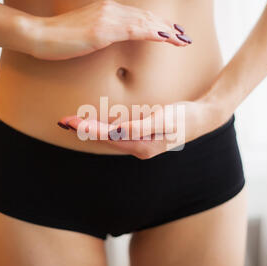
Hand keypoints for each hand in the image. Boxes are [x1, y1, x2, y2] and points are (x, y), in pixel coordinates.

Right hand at [23, 0, 192, 59]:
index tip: (172, 33)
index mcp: (107, 11)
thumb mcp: (86, 36)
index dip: (158, 24)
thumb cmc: (59, 40)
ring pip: (145, 21)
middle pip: (147, 16)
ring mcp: (107, 17)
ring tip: (182, 39)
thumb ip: (102, 35)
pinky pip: (134, 29)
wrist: (39, 36)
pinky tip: (165, 37)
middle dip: (168, 27)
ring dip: (166, 30)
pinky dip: (153, 32)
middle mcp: (110, 9)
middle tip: (184, 36)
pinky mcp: (102, 29)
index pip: (139, 16)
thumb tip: (113, 42)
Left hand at [58, 99, 231, 159]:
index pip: (107, 137)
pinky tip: (94, 122)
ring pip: (109, 137)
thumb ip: (139, 127)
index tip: (70, 122)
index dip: (88, 129)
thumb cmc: (184, 117)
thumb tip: (116, 131)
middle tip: (63, 121)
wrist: (203, 118)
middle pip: (104, 139)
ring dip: (90, 129)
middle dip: (84, 130)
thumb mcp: (163, 119)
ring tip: (72, 122)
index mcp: (141, 146)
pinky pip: (117, 133)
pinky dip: (103, 127)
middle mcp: (138, 148)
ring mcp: (140, 143)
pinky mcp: (142, 135)